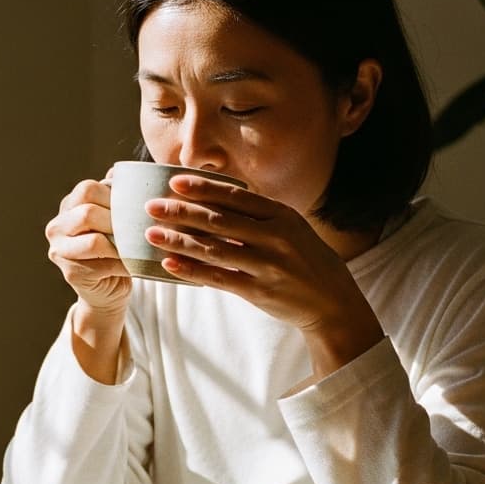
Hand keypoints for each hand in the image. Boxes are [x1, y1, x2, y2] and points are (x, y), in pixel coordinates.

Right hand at [45, 169, 130, 313]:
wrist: (108, 288)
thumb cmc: (115, 248)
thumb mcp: (114, 218)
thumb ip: (115, 195)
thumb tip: (119, 171)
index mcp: (68, 206)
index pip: (87, 189)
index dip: (114, 196)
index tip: (133, 208)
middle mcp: (57, 226)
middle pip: (88, 213)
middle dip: (117, 222)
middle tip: (138, 230)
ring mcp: (59, 251)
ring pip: (95, 241)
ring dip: (122, 245)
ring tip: (137, 247)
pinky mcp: (70, 273)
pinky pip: (104, 265)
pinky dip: (124, 264)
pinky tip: (135, 265)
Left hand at [145, 175, 384, 373]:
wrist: (332, 302)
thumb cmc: (306, 260)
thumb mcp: (292, 228)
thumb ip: (259, 214)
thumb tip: (215, 196)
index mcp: (282, 216)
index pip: (236, 197)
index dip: (203, 188)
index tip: (175, 182)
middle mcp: (276, 238)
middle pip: (219, 221)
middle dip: (181, 212)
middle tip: (152, 206)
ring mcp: (267, 266)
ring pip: (214, 249)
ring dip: (179, 241)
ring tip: (152, 233)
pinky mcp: (259, 292)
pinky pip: (219, 279)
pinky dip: (192, 271)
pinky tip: (169, 264)